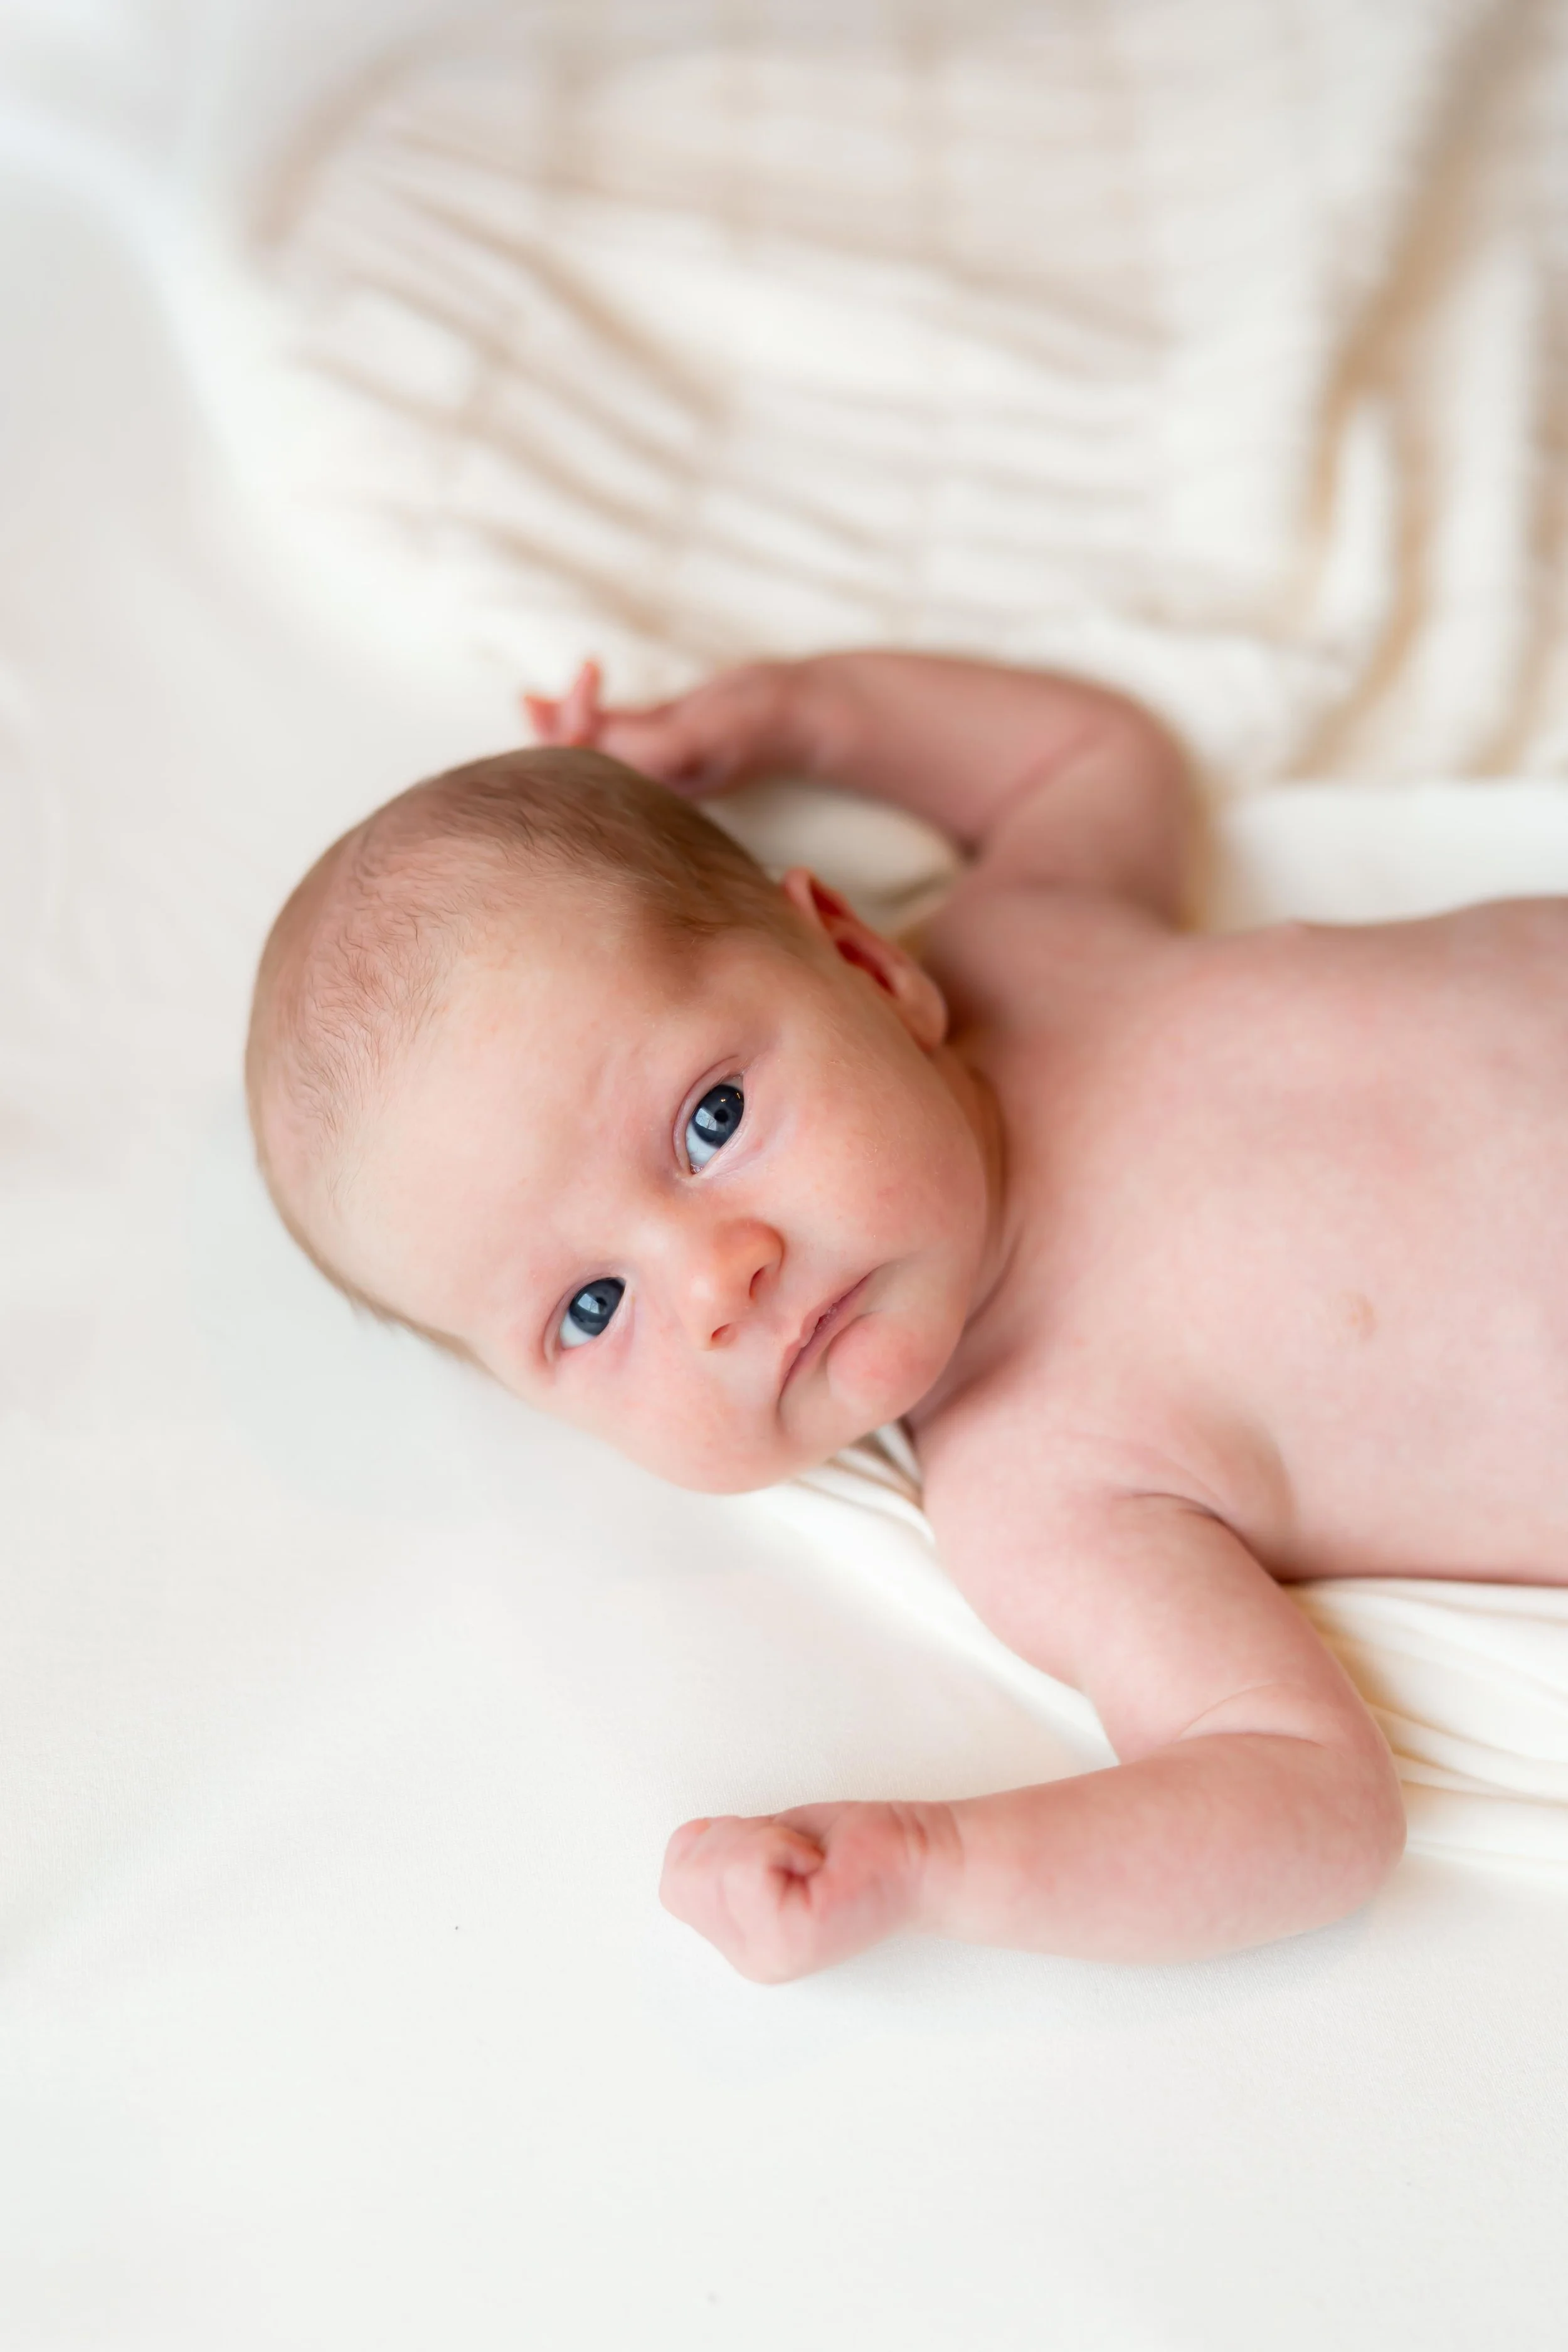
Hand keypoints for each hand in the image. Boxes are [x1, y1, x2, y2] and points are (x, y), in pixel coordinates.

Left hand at [522, 657, 802, 797]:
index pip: (589, 770)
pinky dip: (587, 707)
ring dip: (562, 719)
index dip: (567, 735)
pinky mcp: (664, 732)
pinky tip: (578, 685)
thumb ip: (652, 743)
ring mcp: (656, 754)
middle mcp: (649, 777)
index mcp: (652, 789)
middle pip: (579, 763)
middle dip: (550, 732)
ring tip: (531, 697)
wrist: (799, 712)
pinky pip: (613, 725)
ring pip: (592, 743)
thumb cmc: (755, 726)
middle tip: (530, 698)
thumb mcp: (704, 734)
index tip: (580, 691)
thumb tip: (596, 743)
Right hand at [659, 1799, 944, 1981]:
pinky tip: (815, 1863)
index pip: (674, 1880)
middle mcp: (749, 1960)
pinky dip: (780, 1843)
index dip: (719, 1840)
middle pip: (685, 1875)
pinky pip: (749, 1868)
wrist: (921, 1858)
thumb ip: (722, 1859)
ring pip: (714, 1868)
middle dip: (737, 1837)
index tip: (775, 1846)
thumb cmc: (854, 1846)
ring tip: (805, 1857)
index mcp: (741, 1941)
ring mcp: (768, 1956)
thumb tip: (685, 1848)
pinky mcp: (792, 1939)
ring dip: (761, 1838)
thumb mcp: (767, 1848)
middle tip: (793, 1849)